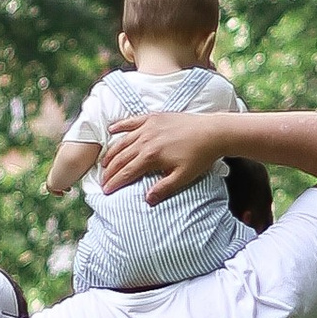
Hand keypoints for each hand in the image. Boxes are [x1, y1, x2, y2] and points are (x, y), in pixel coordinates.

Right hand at [96, 109, 227, 204]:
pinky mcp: (154, 117)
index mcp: (151, 156)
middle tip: (102, 181)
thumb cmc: (200, 157)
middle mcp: (145, 140)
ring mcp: (149, 127)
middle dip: (109, 171)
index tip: (106, 191)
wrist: (213, 132)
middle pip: (121, 158)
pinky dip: (120, 125)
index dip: (115, 183)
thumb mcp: (183, 177)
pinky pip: (132, 121)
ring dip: (111, 152)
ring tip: (104, 163)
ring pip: (123, 141)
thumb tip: (147, 200)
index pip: (126, 172)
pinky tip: (111, 130)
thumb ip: (164, 189)